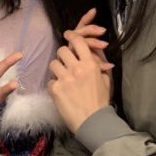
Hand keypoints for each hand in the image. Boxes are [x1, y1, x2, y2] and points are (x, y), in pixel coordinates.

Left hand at [48, 15, 113, 134]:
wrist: (92, 121)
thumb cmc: (101, 101)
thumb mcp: (106, 80)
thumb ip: (99, 64)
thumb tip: (94, 53)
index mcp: (90, 64)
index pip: (78, 42)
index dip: (71, 36)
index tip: (68, 35)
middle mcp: (77, 68)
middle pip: (62, 50)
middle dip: (63, 54)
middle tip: (65, 62)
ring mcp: (64, 78)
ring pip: (53, 63)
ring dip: (57, 68)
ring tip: (62, 77)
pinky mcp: (55, 89)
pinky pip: (50, 80)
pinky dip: (54, 85)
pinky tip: (62, 92)